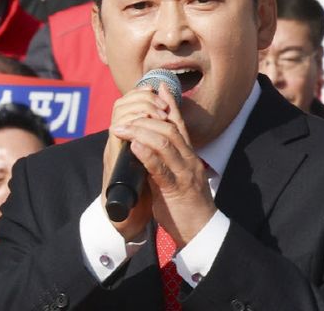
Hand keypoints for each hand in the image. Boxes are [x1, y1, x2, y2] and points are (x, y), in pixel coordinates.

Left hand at [104, 84, 215, 247]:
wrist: (201, 234)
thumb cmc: (184, 208)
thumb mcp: (174, 179)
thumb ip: (163, 163)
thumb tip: (144, 149)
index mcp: (189, 157)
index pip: (179, 124)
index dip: (168, 104)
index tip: (155, 88)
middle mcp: (190, 161)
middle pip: (170, 128)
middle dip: (145, 117)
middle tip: (123, 116)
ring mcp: (186, 174)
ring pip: (166, 142)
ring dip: (141, 132)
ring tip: (122, 128)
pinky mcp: (178, 190)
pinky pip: (162, 167)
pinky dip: (147, 154)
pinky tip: (134, 146)